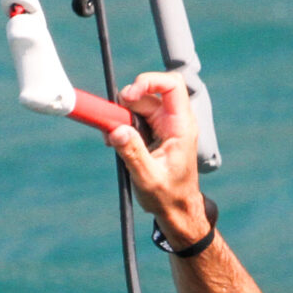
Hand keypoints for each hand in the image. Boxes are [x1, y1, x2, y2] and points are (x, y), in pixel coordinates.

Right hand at [107, 71, 209, 244]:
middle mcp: (173, 121)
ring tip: (112, 140)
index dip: (148, 81)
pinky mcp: (153, 133)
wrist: (176, 210)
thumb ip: (133, 153)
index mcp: (181, 126)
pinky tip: (116, 142)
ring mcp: (163, 126)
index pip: (171, 85)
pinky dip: (120, 127)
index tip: (127, 97)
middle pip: (146, 94)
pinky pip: (133, 119)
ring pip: (136, 106)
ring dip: (120, 118)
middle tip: (110, 126)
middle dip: (125, 105)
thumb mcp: (148, 178)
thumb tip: (116, 130)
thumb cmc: (170, 197)